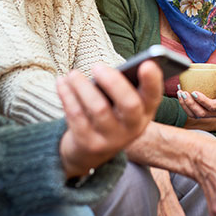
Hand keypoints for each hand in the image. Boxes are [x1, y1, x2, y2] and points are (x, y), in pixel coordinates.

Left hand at [58, 61, 161, 177]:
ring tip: (73, 74)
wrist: (91, 152)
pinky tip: (62, 82)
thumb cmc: (109, 114)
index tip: (146, 63)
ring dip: (83, 87)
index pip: (154, 95)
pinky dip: (68, 96)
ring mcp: (112, 139)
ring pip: (99, 109)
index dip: (153, 80)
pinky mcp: (89, 144)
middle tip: (96, 66)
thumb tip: (104, 69)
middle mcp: (133, 127)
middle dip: (114, 83)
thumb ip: (119, 86)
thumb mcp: (121, 103)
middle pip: (129, 104)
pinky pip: (77, 116)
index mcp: (145, 111)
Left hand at [177, 76, 215, 118]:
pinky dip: (184, 105)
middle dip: (190, 104)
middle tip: (183, 92)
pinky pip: (191, 113)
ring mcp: (208, 115)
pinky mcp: (201, 114)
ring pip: (194, 115)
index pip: (213, 106)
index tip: (194, 92)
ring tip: (180, 93)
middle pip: (201, 113)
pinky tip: (179, 94)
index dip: (202, 101)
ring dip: (185, 105)